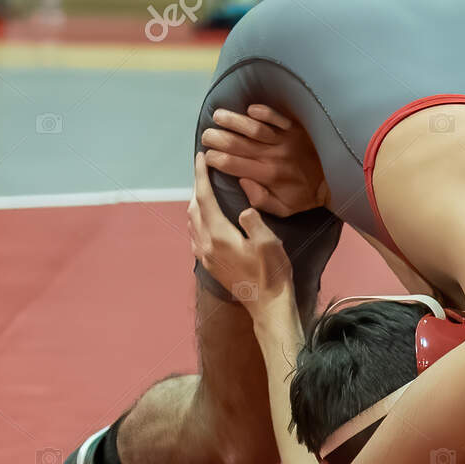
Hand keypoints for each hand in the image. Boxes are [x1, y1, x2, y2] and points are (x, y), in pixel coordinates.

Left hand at [188, 153, 296, 323]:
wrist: (267, 305)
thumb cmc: (272, 274)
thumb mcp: (269, 244)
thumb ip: (253, 221)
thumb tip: (243, 210)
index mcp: (220, 236)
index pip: (205, 198)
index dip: (201, 176)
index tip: (200, 158)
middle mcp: (206, 245)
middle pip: (194, 208)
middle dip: (197, 186)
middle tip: (204, 170)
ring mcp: (205, 256)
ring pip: (192, 221)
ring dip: (196, 202)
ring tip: (205, 189)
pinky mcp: (209, 264)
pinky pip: (195, 235)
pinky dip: (197, 219)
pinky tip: (205, 218)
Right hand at [201, 104, 324, 217]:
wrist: (333, 182)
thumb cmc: (304, 197)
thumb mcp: (283, 209)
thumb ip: (259, 199)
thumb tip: (242, 181)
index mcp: (266, 176)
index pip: (232, 165)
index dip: (215, 159)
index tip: (207, 156)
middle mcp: (272, 156)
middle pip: (237, 144)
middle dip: (217, 138)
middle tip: (206, 135)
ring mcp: (284, 140)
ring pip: (253, 128)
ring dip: (233, 120)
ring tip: (217, 116)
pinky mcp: (295, 129)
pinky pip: (277, 117)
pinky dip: (263, 112)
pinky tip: (250, 109)